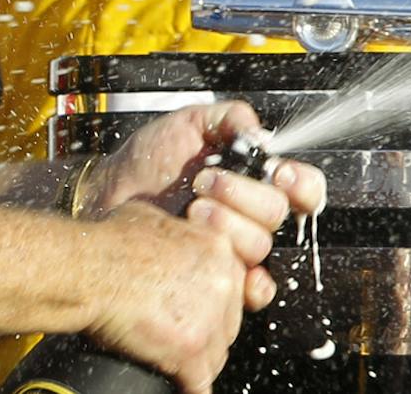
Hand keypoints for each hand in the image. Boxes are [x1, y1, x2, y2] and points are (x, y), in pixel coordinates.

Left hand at [82, 101, 326, 308]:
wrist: (107, 197)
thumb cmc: (145, 162)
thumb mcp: (187, 124)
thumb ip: (229, 118)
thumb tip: (260, 135)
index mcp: (253, 179)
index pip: (303, 186)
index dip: (300, 182)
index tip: (276, 172)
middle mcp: (249, 214)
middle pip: (279, 213)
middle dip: (242, 195)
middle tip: (204, 183)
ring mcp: (235, 247)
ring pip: (261, 245)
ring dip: (227, 225)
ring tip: (191, 211)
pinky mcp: (218, 277)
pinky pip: (255, 291)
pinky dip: (250, 283)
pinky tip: (228, 268)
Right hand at [88, 202, 248, 393]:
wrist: (88, 268)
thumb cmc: (109, 242)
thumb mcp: (155, 219)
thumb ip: (178, 232)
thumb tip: (169, 240)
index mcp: (218, 249)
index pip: (234, 287)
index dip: (217, 305)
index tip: (202, 313)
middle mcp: (223, 280)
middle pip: (230, 323)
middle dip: (208, 334)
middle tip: (183, 338)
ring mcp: (210, 316)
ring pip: (217, 354)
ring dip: (198, 362)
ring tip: (176, 363)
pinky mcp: (190, 346)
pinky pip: (200, 381)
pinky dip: (191, 387)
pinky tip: (182, 387)